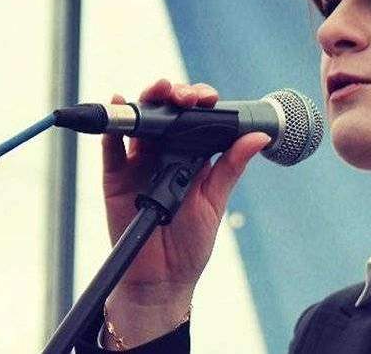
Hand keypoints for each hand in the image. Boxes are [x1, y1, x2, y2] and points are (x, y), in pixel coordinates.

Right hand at [100, 79, 270, 346]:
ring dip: (146, 101)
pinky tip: (119, 105)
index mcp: (192, 155)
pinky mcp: (115, 178)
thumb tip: (259, 137)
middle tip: (184, 95)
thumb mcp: (215, 199)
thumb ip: (231, 166)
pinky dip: (112, 128)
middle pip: (166, 113)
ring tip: (157, 91)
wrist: (162, 280)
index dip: (200, 102)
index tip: (208, 98)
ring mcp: (138, 163)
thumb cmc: (191, 242)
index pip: (196, 119)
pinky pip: (111, 149)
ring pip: (139, 123)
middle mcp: (164, 153)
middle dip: (174, 94)